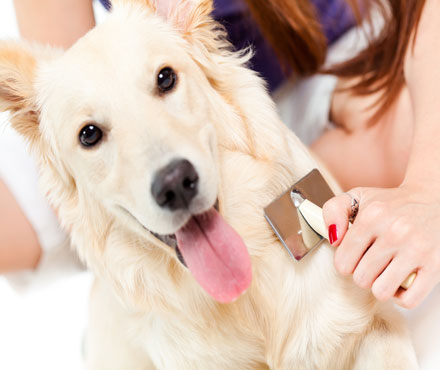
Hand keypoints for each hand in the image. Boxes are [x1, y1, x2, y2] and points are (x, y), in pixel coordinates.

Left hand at [322, 184, 439, 308]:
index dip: (347, 264)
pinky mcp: (436, 264)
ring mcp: (417, 248)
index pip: (343, 262)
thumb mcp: (357, 197)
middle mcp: (394, 231)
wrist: (435, 198)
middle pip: (361, 278)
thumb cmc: (392, 203)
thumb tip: (333, 240)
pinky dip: (402, 296)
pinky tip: (402, 280)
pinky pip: (409, 300)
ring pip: (381, 291)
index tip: (356, 256)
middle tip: (373, 262)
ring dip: (381, 285)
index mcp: (372, 216)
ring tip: (386, 271)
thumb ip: (333, 211)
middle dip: (364, 274)